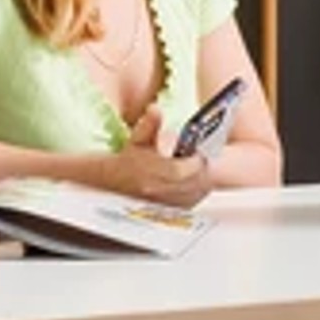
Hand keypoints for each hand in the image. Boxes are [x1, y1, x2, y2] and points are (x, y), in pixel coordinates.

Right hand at [95, 116, 219, 209]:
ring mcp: (162, 203)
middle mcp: (156, 190)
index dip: (194, 162)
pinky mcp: (167, 210)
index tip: (201, 154)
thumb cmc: (130, 158)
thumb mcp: (139, 138)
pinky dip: (197, 192)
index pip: (179, 170)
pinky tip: (197, 182)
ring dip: (201, 181)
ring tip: (201, 170)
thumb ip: (149, 124)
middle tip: (204, 160)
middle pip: (190, 183)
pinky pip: (190, 202)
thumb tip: (155, 109)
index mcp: (149, 172)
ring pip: (193, 194)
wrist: (115, 181)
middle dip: (201, 171)